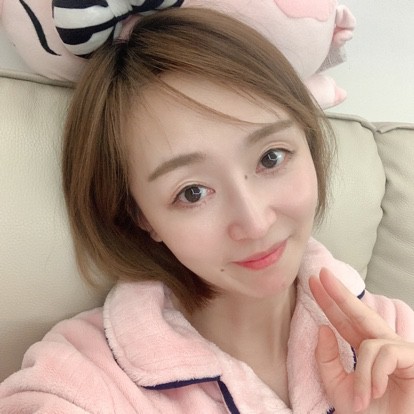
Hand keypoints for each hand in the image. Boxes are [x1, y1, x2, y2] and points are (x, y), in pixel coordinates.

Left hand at [309, 268, 413, 412]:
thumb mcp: (337, 386)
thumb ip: (326, 359)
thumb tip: (322, 327)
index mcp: (363, 348)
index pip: (342, 320)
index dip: (328, 301)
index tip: (313, 282)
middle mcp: (381, 344)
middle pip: (359, 312)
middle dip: (339, 293)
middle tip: (322, 273)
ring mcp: (399, 351)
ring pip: (369, 344)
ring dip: (362, 375)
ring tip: (362, 398)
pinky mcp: (413, 358)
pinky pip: (386, 354)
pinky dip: (375, 375)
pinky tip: (376, 391)